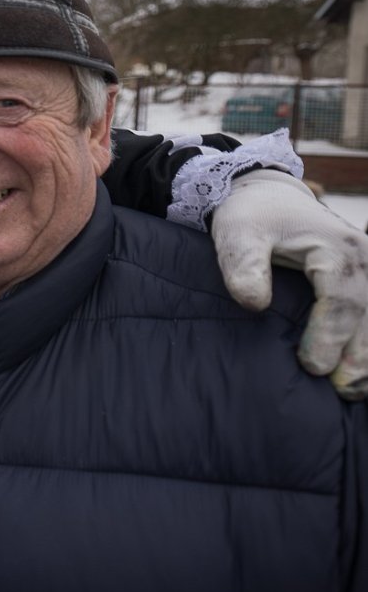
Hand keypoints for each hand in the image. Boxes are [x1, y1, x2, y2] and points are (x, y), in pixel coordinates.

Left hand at [211, 169, 367, 397]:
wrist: (270, 198)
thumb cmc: (252, 218)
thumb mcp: (237, 233)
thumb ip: (243, 265)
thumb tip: (253, 303)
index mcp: (338, 250)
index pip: (342, 303)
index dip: (329, 339)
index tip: (311, 368)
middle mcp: (365, 260)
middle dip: (358, 359)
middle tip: (341, 392)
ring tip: (352, 391)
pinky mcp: (367, 282)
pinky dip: (366, 343)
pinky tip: (359, 372)